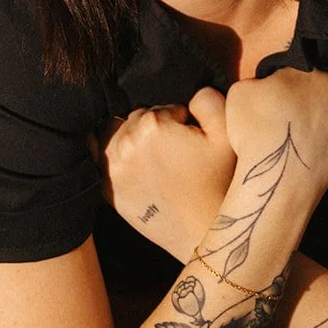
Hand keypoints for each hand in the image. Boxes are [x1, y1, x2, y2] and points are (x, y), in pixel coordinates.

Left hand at [94, 88, 236, 260]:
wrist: (203, 233)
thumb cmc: (218, 182)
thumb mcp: (227, 133)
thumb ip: (207, 99)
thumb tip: (191, 94)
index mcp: (151, 124)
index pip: (163, 108)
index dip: (179, 121)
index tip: (191, 138)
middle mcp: (125, 143)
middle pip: (136, 120)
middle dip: (154, 129)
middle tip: (175, 151)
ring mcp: (113, 168)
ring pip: (118, 137)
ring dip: (133, 142)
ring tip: (156, 160)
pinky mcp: (108, 190)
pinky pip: (101, 161)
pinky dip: (111, 158)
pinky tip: (123, 162)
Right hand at [225, 67, 327, 198]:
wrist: (281, 174)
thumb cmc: (255, 138)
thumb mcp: (239, 93)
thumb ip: (258, 77)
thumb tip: (269, 78)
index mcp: (297, 67)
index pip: (298, 63)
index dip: (294, 77)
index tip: (289, 92)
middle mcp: (327, 76)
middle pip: (324, 73)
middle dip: (316, 84)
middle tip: (307, 104)